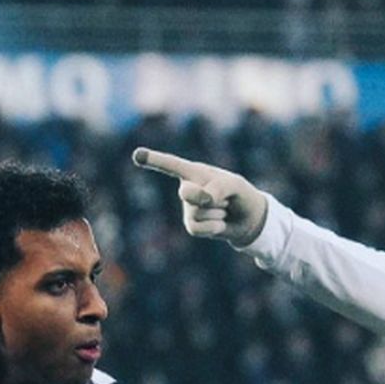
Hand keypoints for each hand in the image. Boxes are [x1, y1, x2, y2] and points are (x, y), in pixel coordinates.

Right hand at [132, 147, 270, 246]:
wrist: (247, 219)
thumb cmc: (240, 194)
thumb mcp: (235, 185)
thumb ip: (219, 187)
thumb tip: (204, 200)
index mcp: (194, 172)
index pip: (171, 165)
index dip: (154, 160)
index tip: (137, 155)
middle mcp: (187, 188)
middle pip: (188, 193)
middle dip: (206, 197)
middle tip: (224, 199)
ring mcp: (187, 208)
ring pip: (198, 213)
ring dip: (218, 212)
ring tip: (224, 209)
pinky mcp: (191, 226)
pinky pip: (199, 228)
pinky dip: (215, 226)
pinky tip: (220, 222)